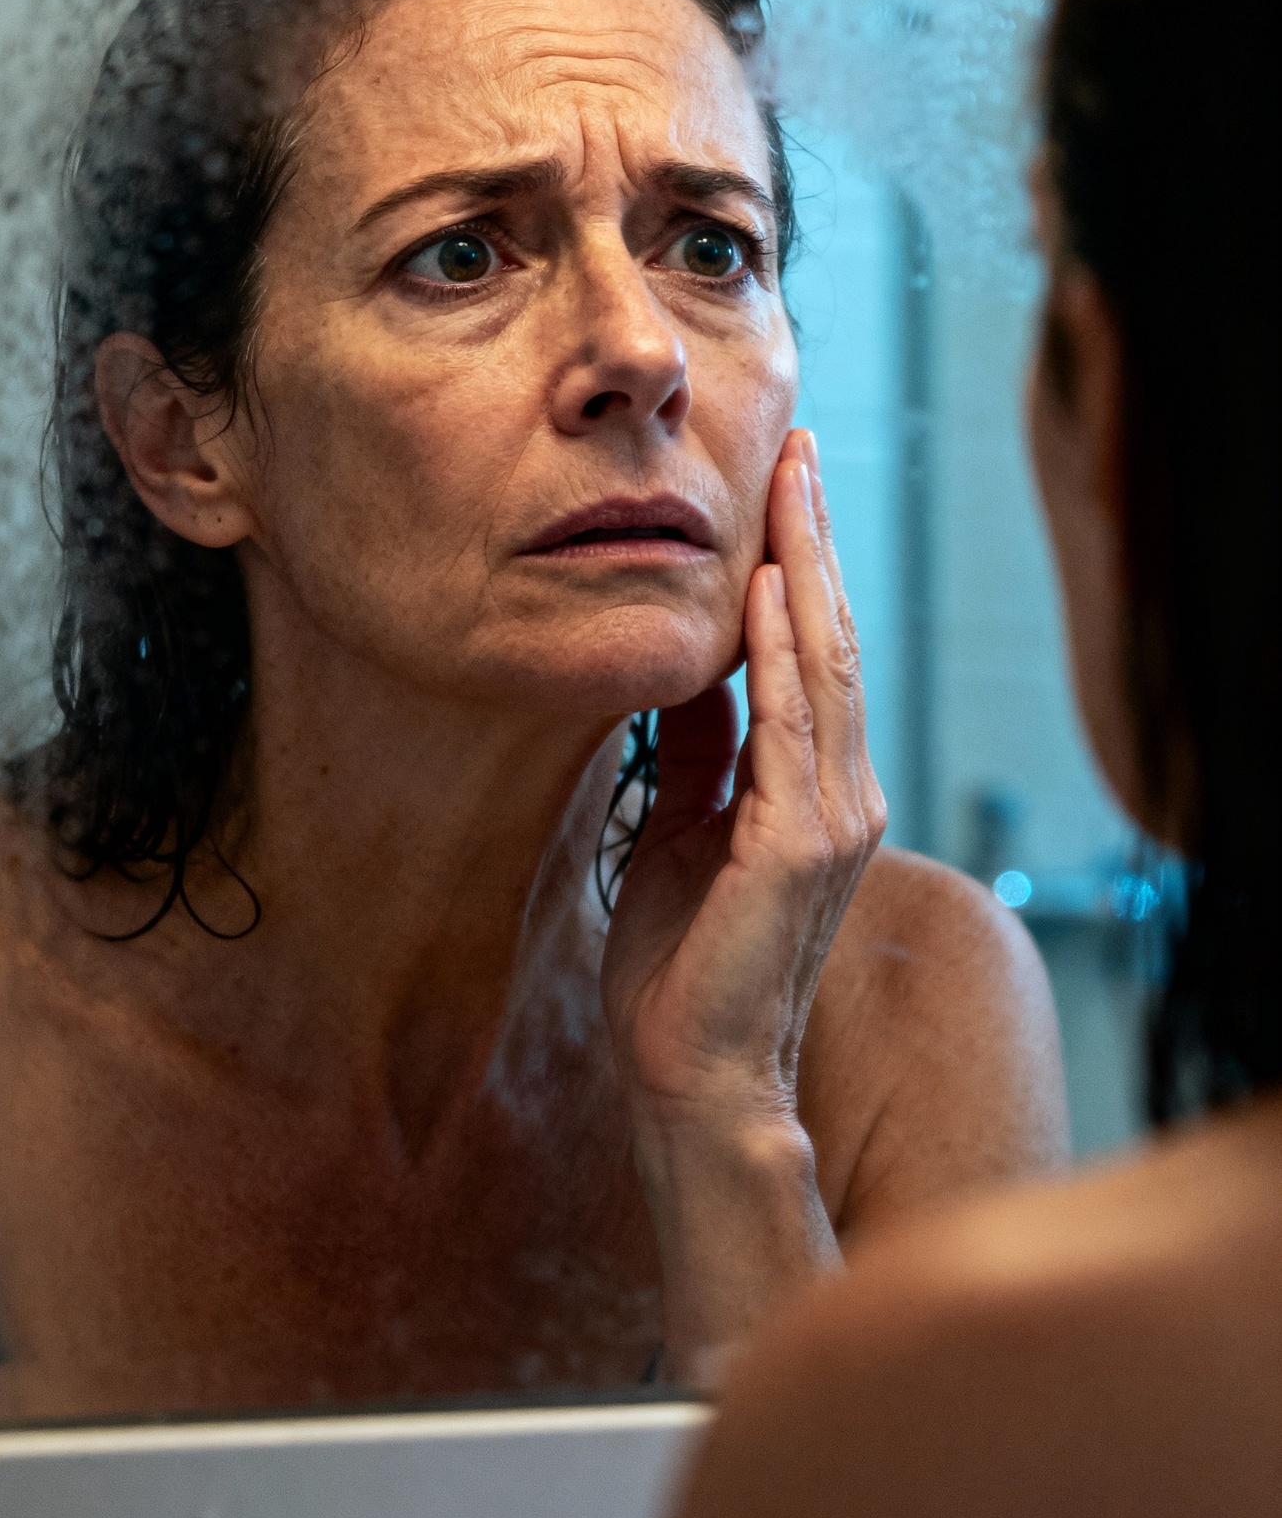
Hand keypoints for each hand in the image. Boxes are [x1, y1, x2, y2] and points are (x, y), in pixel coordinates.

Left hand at [600, 429, 886, 1380]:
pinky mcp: (798, 853)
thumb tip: (693, 670)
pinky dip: (781, 658)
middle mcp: (839, 794)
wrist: (686, 1069)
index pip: (811, 653)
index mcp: (810, 789)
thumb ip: (698, 750)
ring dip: (805, 572)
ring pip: (823, 669)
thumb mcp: (679, 824)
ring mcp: (830, 822)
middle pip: (829, 640)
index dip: (800, 566)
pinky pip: (791, 732)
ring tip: (789, 485)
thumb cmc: (681, 958)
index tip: (781, 484)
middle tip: (797, 448)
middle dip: (811, 541)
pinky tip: (767, 592)